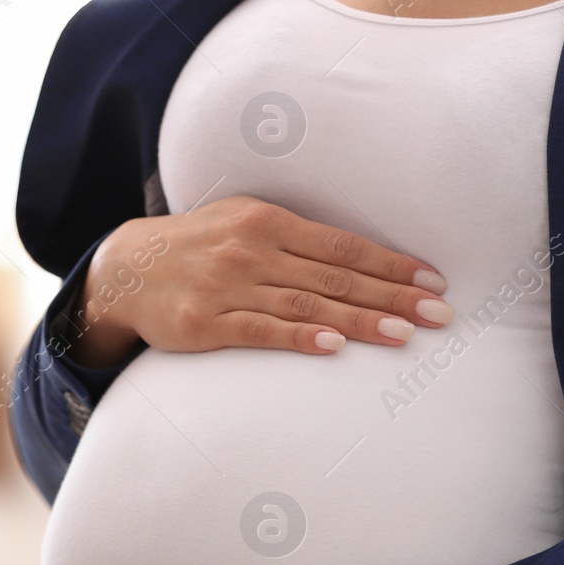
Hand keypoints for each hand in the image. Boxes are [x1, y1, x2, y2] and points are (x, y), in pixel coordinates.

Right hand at [71, 196, 452, 367]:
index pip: (342, 244)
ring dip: (358, 320)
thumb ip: (293, 239)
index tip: (433, 282)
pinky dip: (298, 336)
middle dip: (391, 296)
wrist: (125, 269)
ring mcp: (225, 285)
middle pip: (334, 275)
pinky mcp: (203, 322)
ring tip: (402, 335)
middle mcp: (249, 248)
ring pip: (305, 303)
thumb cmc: (198, 247)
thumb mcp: (242, 223)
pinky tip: (332, 345)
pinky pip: (258, 330)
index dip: (390, 265)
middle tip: (438, 315)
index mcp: (266, 220)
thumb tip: (359, 260)